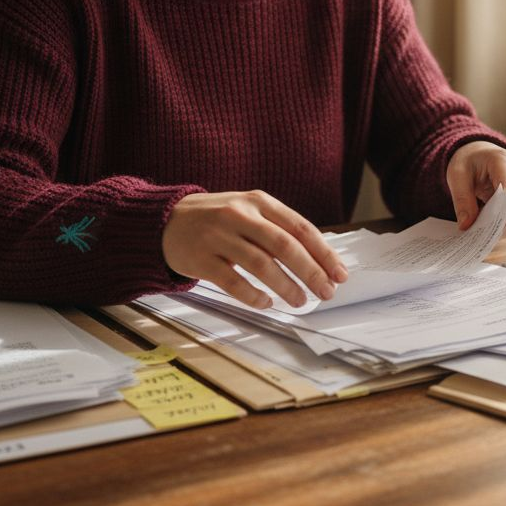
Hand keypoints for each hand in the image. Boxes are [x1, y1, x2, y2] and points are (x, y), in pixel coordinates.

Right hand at [161, 191, 347, 308]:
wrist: (165, 220)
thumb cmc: (217, 219)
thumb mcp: (249, 211)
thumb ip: (279, 229)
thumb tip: (319, 260)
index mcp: (259, 202)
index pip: (300, 228)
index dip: (323, 252)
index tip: (340, 273)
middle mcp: (240, 215)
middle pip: (284, 246)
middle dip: (310, 271)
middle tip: (326, 292)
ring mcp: (219, 236)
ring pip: (261, 264)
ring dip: (286, 286)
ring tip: (300, 301)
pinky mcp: (201, 258)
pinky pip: (232, 281)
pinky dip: (253, 295)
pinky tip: (266, 302)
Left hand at [446, 141, 505, 236]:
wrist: (482, 156)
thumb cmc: (470, 162)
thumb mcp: (457, 175)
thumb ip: (462, 200)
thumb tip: (466, 225)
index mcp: (504, 162)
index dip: (500, 213)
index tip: (484, 230)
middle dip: (496, 226)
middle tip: (476, 234)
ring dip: (502, 229)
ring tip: (482, 227)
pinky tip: (491, 224)